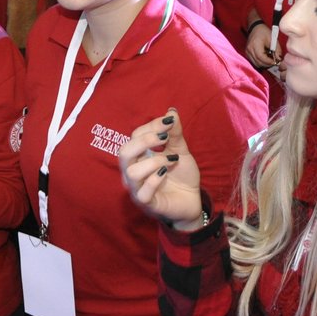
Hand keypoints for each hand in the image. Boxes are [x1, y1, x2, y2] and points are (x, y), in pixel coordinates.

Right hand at [118, 108, 204, 227]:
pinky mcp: (147, 204)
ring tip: (171, 160)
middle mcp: (133, 172)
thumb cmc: (181, 175)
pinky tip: (166, 174)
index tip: (169, 122)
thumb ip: (175, 133)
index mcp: (138, 156)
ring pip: (131, 172)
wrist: (192, 200)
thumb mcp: (180, 150)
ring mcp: (137, 189)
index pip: (134, 136)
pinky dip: (155, 180)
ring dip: (154, 161)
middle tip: (165, 138)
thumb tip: (171, 111)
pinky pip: (142, 193)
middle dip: (144, 141)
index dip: (151, 126)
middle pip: (124, 152)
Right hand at [243, 22, 279, 71]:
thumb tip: (279, 59)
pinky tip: (265, 57)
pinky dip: (260, 62)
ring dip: (264, 64)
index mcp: (255, 44)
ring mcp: (247, 52)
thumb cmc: (264, 32)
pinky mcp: (247, 53)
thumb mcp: (273, 39)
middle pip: (258, 63)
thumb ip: (277, 50)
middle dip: (267, 64)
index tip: (276, 62)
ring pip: (256, 64)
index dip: (269, 62)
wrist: (255, 27)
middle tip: (274, 61)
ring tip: (270, 59)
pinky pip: (254, 61)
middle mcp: (249, 49)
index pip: (261, 58)